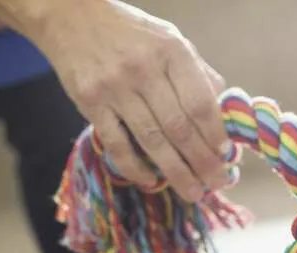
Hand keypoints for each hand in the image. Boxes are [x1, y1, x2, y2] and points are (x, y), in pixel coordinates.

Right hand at [0, 0, 229, 201]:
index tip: (226, 156)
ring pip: (152, 140)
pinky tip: (151, 181)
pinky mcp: (90, 102)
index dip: (215, 134)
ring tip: (193, 191)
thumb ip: (197, 72)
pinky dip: (135, 167)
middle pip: (179, 127)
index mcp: (172, 51)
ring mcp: (115, 87)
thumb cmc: (130, 32)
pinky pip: (117, 144)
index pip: (200, 102)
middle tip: (216, 183)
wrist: (70, 15)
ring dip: (176, 172)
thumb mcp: (170, 39)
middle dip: (202, 161)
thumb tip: (224, 109)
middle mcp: (144, 69)